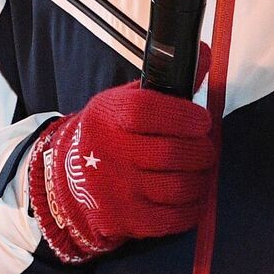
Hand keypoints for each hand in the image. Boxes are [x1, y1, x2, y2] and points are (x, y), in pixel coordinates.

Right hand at [26, 84, 216, 263]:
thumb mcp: (126, 100)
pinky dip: (193, 206)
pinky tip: (192, 194)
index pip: (148, 112)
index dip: (184, 116)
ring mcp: (117, 190)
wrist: (68, 181)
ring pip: (179, 187)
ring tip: (200, 169)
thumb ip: (167, 81)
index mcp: (108, 116)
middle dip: (202, 150)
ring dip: (202, 178)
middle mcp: (108, 153)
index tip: (202, 120)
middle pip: (172, 153)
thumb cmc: (111, 135)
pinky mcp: (126, 220)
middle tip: (205, 148)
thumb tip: (203, 52)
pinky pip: (174, 218)